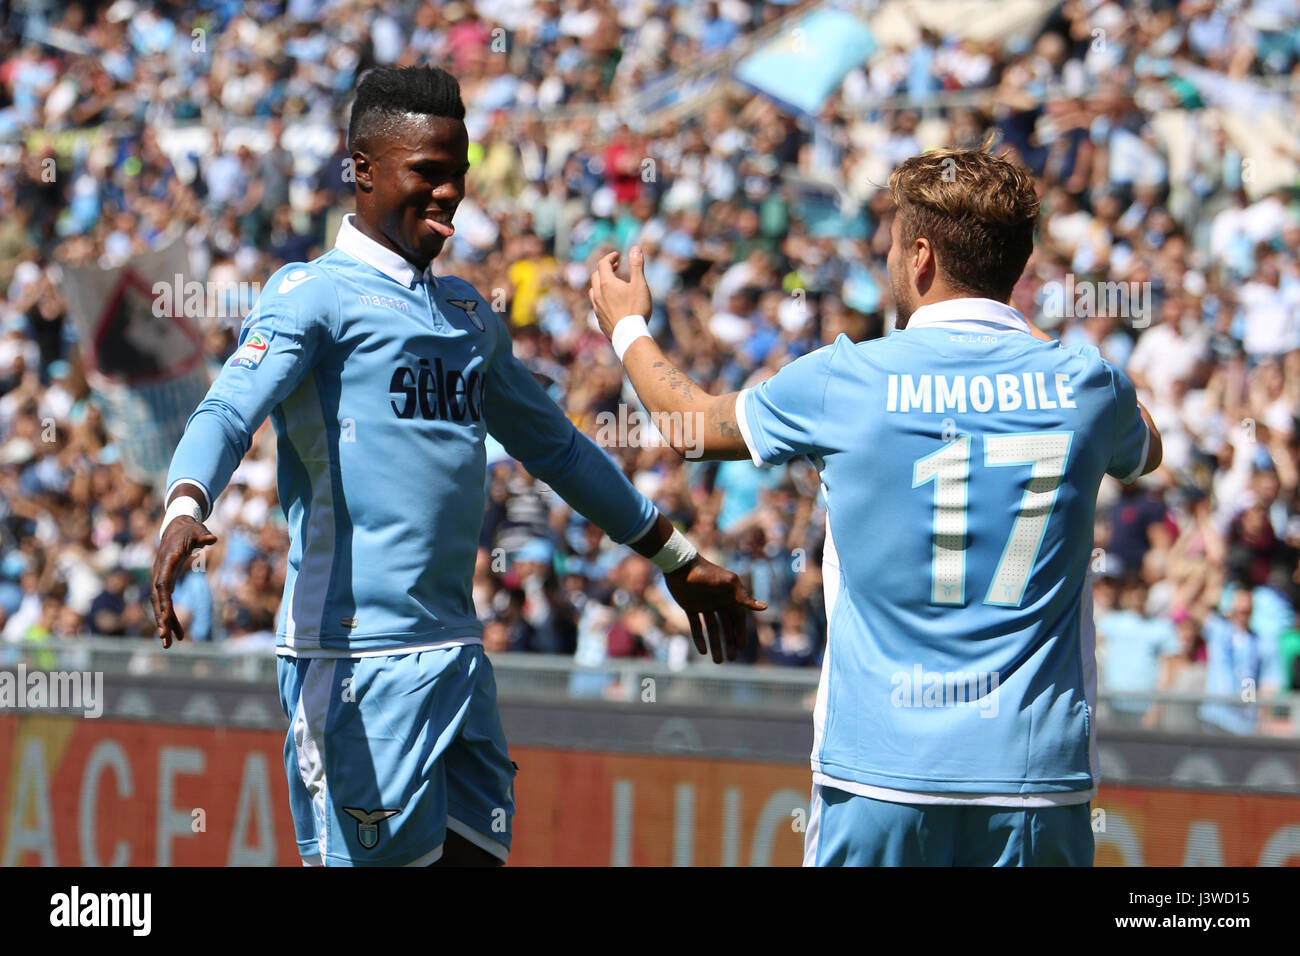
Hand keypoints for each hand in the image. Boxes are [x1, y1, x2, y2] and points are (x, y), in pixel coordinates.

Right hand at [151, 517, 217, 647]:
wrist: (176, 529)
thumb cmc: (189, 530)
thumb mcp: (196, 530)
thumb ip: (203, 536)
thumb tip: (213, 538)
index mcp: (165, 563)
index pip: (162, 585)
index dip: (163, 601)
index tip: (166, 617)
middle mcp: (159, 574)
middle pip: (158, 600)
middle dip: (160, 619)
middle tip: (163, 637)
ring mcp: (160, 581)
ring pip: (160, 607)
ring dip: (164, 625)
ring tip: (168, 645)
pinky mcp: (166, 585)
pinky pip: (167, 605)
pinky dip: (172, 619)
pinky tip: (178, 635)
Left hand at [588, 246, 653, 339]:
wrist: (629, 336)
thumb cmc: (636, 309)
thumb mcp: (640, 284)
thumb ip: (637, 265)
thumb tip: (636, 247)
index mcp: (607, 283)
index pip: (603, 263)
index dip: (610, 257)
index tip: (618, 255)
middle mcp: (598, 294)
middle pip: (596, 276)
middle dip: (605, 268)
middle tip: (616, 267)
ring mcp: (597, 308)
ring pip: (593, 290)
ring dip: (601, 283)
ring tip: (611, 283)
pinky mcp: (599, 319)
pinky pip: (596, 304)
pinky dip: (601, 297)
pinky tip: (610, 302)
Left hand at [661, 554, 766, 662]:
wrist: (681, 565)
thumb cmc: (707, 573)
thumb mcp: (728, 584)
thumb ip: (744, 598)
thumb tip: (765, 608)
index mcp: (729, 597)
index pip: (738, 619)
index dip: (740, 634)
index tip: (741, 649)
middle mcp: (718, 602)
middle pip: (726, 627)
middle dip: (729, 643)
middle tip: (731, 659)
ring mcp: (704, 605)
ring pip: (712, 629)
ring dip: (715, 644)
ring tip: (718, 661)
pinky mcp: (689, 607)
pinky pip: (696, 625)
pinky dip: (699, 638)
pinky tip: (703, 651)